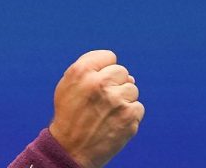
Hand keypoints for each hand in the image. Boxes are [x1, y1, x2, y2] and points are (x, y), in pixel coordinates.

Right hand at [49, 50, 144, 167]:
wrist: (70, 148)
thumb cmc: (69, 114)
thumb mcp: (67, 85)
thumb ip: (90, 69)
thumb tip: (128, 75)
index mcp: (82, 71)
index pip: (109, 56)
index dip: (104, 69)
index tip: (98, 81)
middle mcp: (99, 83)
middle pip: (122, 71)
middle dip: (114, 83)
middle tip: (102, 100)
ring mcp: (116, 100)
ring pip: (132, 89)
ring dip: (123, 99)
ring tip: (107, 112)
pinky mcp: (128, 117)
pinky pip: (138, 107)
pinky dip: (129, 115)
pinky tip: (114, 122)